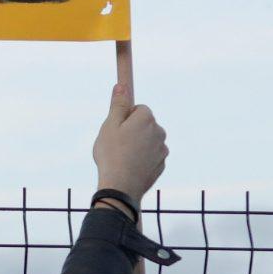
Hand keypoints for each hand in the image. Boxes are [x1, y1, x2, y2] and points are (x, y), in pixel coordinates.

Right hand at [92, 82, 167, 205]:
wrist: (121, 187)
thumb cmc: (112, 154)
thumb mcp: (110, 125)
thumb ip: (118, 105)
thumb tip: (122, 86)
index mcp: (147, 119)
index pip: (139, 108)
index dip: (126, 117)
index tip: (117, 127)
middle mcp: (159, 132)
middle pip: (145, 124)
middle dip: (133, 130)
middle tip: (117, 143)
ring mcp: (162, 150)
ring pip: (148, 141)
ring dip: (138, 145)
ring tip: (122, 157)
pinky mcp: (161, 165)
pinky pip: (151, 156)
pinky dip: (142, 159)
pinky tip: (130, 167)